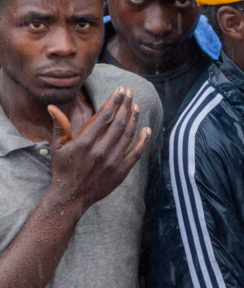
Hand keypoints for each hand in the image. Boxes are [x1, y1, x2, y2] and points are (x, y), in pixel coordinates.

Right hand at [47, 87, 150, 215]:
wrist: (70, 196)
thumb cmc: (63, 168)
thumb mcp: (57, 147)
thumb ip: (59, 126)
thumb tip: (52, 107)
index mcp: (84, 143)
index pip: (104, 116)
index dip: (114, 101)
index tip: (120, 90)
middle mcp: (100, 151)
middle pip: (118, 123)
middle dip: (125, 105)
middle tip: (130, 93)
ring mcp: (112, 162)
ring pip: (128, 135)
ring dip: (134, 119)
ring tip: (136, 106)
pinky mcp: (121, 172)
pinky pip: (136, 153)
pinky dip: (143, 140)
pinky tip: (147, 129)